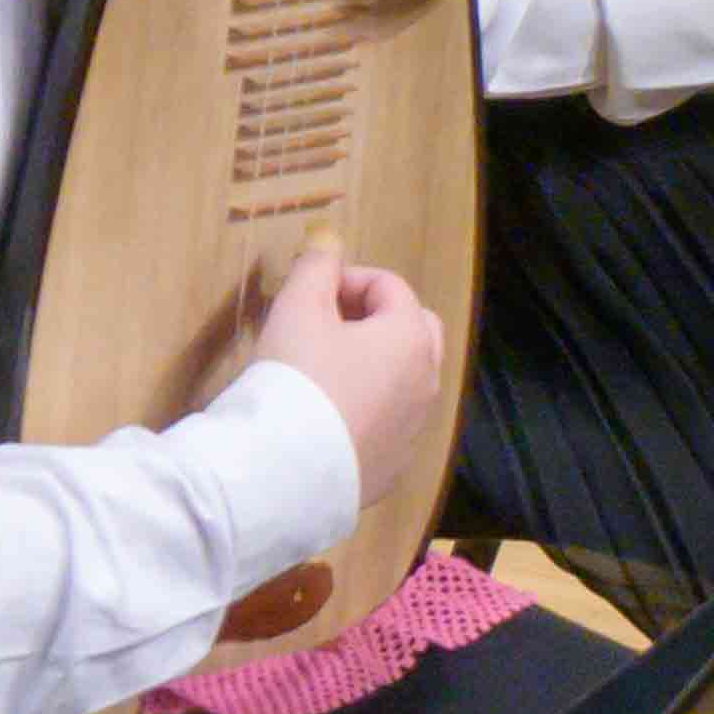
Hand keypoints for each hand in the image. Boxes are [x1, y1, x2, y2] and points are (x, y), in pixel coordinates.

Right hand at [250, 240, 446, 514]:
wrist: (286, 473)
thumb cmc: (295, 379)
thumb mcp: (297, 308)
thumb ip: (315, 267)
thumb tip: (327, 240)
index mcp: (411, 338)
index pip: (389, 287)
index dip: (347, 280)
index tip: (308, 293)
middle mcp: (427, 382)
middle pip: (413, 331)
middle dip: (374, 318)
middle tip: (325, 325)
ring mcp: (415, 429)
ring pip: (405, 380)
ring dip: (374, 365)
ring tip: (324, 369)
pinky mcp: (395, 467)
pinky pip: (389, 424)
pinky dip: (369, 410)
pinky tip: (327, 418)